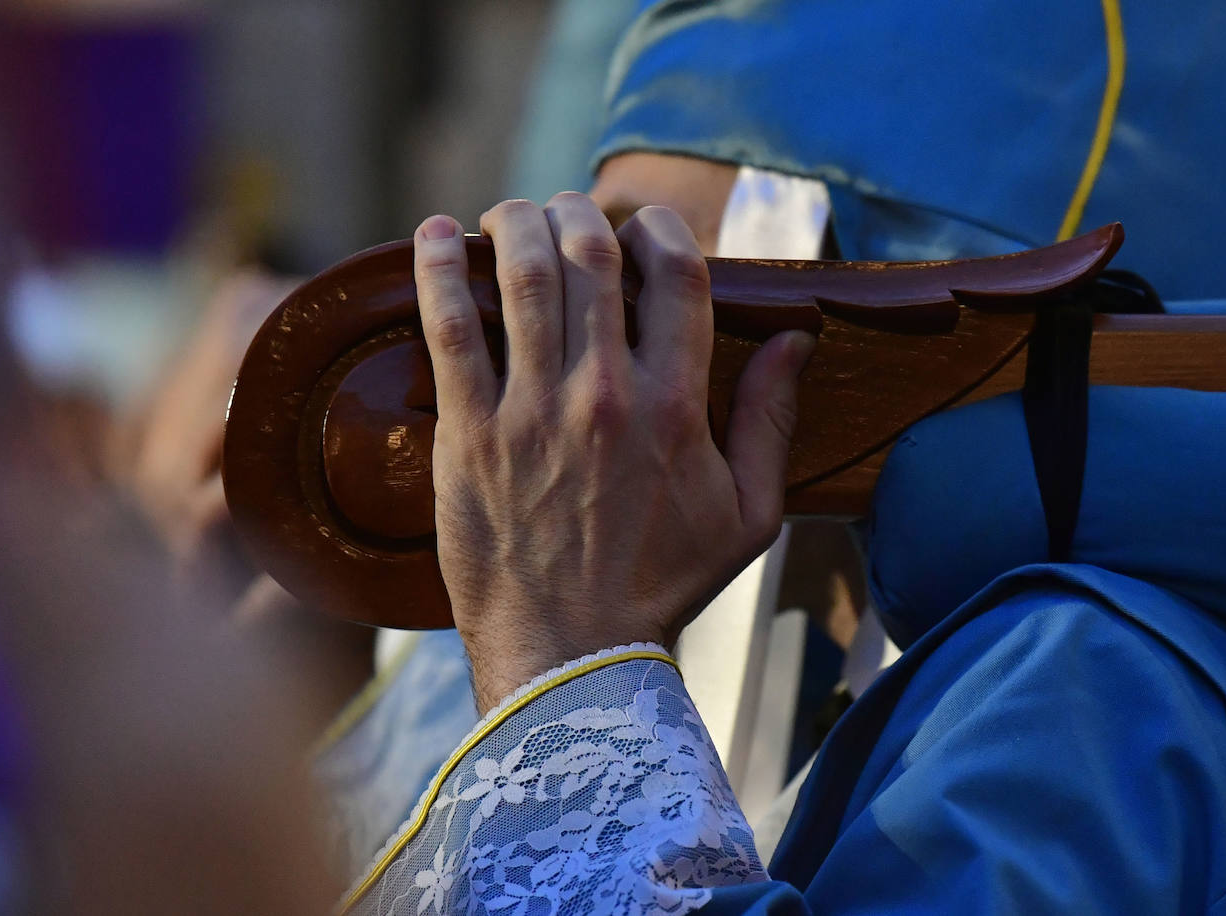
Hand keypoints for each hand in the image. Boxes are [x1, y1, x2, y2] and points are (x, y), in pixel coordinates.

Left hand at [413, 193, 814, 710]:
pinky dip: (435, 272)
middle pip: (591, 254)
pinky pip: (449, 330)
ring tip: (504, 214)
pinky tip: (428, 236)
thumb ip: (773, 421)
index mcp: (677, 405)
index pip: (676, 274)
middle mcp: (606, 393)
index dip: (659, 228)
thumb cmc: (663, 585)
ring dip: (512, 223)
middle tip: (561, 213)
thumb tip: (797, 341)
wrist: (572, 652)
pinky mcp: (468, 434)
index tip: (641, 225)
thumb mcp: (750, 515)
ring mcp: (532, 411)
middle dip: (576, 213)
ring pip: (522, 276)